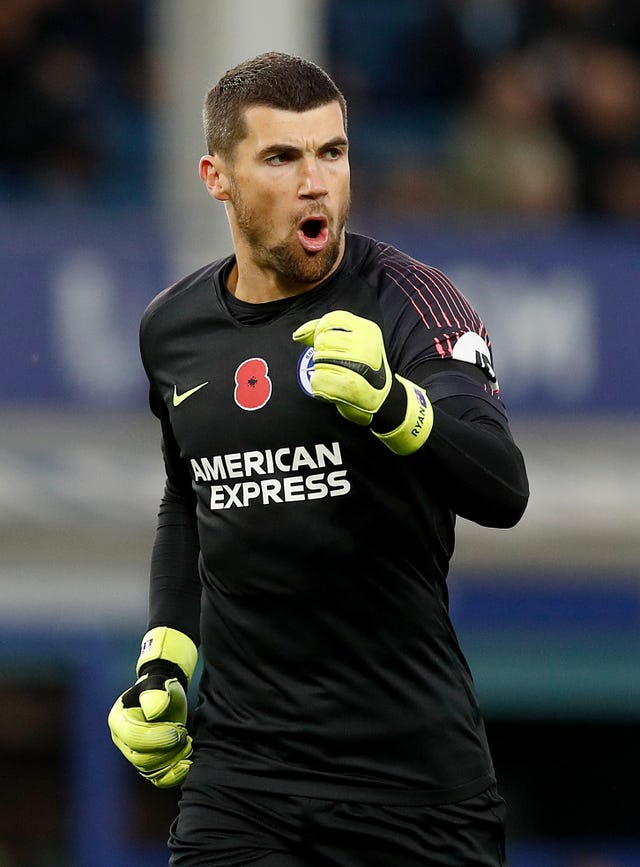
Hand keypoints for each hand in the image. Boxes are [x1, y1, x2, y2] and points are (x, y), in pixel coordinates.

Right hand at [107, 627, 197, 787]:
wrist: (166, 696)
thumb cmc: (161, 688)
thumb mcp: (159, 683)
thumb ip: (156, 693)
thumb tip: (154, 711)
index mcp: (119, 720)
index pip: (134, 738)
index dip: (157, 738)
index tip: (179, 730)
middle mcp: (122, 741)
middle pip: (141, 758)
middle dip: (167, 749)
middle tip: (185, 734)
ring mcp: (134, 754)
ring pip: (151, 770)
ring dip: (173, 761)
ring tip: (189, 743)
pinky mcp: (148, 764)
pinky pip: (158, 779)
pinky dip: (173, 776)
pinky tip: (187, 765)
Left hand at [293, 310, 433, 454]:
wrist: (382, 401)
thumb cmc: (362, 371)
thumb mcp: (349, 343)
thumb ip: (322, 332)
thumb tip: (298, 334)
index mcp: (368, 329)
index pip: (330, 320)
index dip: (322, 333)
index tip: (330, 348)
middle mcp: (367, 344)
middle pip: (322, 340)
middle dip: (322, 355)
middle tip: (338, 367)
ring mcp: (362, 364)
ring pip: (318, 360)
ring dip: (321, 372)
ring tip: (337, 378)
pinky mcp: (353, 386)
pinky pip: (318, 380)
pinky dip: (320, 387)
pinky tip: (333, 390)